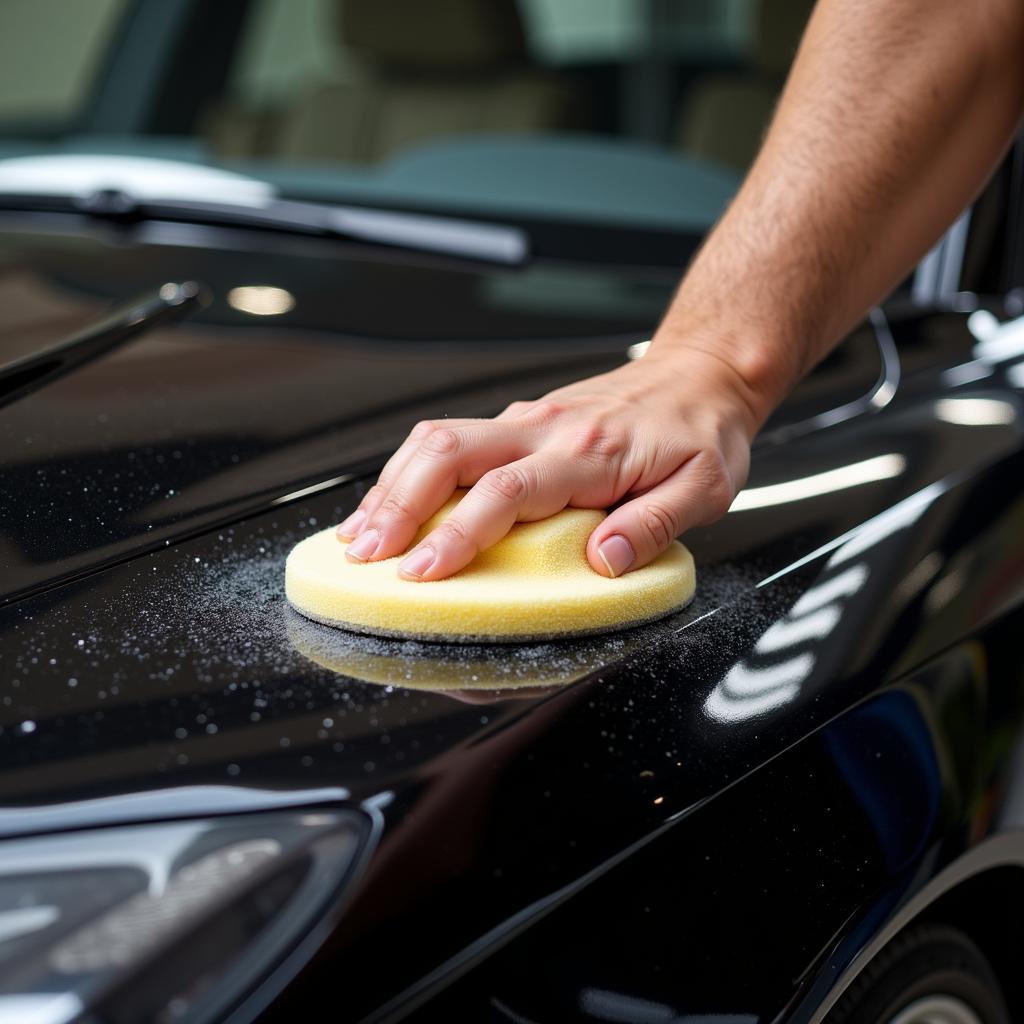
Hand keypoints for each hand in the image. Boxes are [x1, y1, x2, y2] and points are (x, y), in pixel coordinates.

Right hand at [335, 345, 764, 579]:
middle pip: (447, 450)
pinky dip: (409, 473)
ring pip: (436, 440)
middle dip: (397, 502)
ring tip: (359, 536)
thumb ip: (656, 524)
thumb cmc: (702, 431)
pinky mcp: (518, 421)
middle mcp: (544, 428)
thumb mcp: (705, 486)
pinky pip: (450, 441)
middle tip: (366, 553)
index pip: (507, 491)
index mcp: (587, 451)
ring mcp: (526, 419)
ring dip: (391, 486)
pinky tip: (391, 504)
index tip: (424, 571)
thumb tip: (603, 561)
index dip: (458, 532)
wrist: (701, 373)